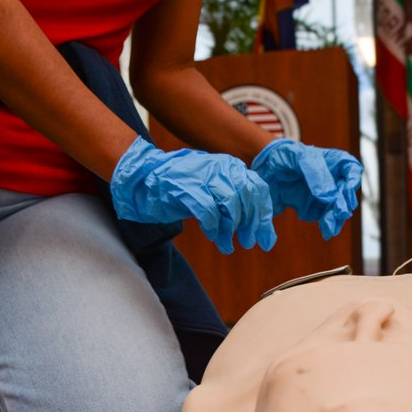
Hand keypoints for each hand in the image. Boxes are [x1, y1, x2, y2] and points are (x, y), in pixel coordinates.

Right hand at [111, 136, 276, 253]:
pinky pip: (208, 211)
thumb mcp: (214, 192)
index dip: (264, 216)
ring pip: (230, 205)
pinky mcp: (186, 188)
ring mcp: (202, 176)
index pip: (258, 189)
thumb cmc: (181, 189)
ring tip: (226, 244)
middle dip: (251, 224)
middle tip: (247, 243)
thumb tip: (260, 228)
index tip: (266, 239)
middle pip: (248, 197)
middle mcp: (219, 168)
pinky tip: (212, 236)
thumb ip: (236, 203)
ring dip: (230, 230)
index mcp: (230, 166)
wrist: (145, 181)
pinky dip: (213, 227)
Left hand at [251, 139, 362, 239]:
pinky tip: (325, 229)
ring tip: (330, 228)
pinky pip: (323, 217)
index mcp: (336, 163)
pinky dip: (325, 224)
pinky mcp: (314, 207)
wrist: (267, 167)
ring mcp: (325, 196)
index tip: (347, 191)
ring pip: (336, 210)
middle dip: (343, 206)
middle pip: (345, 195)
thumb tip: (329, 197)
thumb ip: (315, 176)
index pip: (351, 171)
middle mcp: (334, 180)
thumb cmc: (287, 154)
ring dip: (335, 219)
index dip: (353, 181)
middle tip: (339, 215)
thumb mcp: (301, 158)